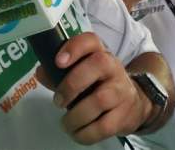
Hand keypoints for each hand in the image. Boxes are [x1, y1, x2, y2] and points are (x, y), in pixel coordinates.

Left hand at [35, 32, 152, 144]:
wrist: (133, 104)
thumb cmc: (99, 86)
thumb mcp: (82, 74)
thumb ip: (59, 74)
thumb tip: (41, 71)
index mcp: (100, 53)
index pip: (91, 40)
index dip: (74, 48)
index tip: (58, 61)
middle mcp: (114, 67)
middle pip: (98, 64)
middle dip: (72, 84)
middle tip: (58, 101)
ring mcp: (121, 90)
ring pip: (100, 100)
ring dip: (75, 116)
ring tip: (66, 123)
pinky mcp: (124, 115)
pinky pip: (103, 126)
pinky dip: (85, 134)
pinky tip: (78, 132)